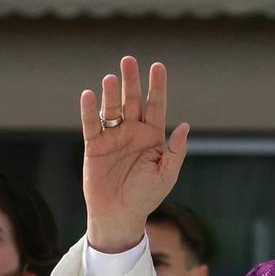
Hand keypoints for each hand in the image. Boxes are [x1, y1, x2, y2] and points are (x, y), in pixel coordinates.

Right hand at [80, 55, 191, 253]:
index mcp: (153, 137)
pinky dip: (89, 110)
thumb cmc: (146, 197)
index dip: (157, 87)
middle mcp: (133, 132)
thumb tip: (185, 126)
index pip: (156, 106)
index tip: (157, 67)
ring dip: (111, 93)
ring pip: (112, 108)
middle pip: (132, 101)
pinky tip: (89, 95)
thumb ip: (175, 151)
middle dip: (131, 81)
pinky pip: (91, 124)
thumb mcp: (166, 175)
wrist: (120, 215)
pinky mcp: (94, 145)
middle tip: (128, 60)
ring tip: (110, 78)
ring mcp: (113, 137)